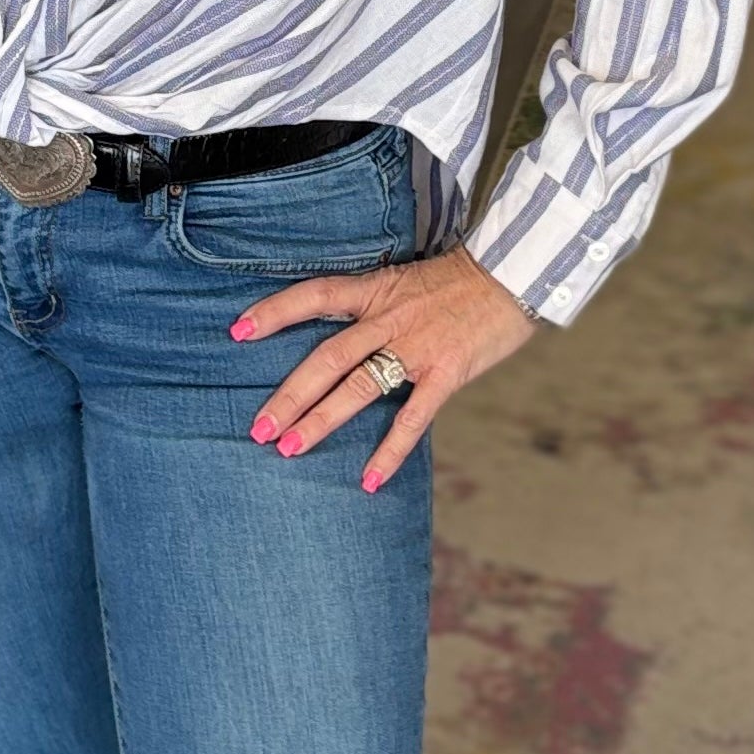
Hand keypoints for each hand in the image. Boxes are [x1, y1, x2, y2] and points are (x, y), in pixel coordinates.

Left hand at [232, 248, 534, 493]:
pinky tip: (368, 479)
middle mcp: (388, 318)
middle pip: (326, 358)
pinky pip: (412, 417)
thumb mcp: (407, 281)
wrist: (516, 274)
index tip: (237, 332)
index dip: (274, 312)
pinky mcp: (446, 372)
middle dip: (288, 395)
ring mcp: (416, 347)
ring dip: (320, 422)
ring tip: (288, 450)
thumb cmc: (462, 281)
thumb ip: (375, 306)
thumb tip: (344, 333)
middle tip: (257, 428)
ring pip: (357, 388)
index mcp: (376, 291)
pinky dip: (390, 451)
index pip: (314, 295)